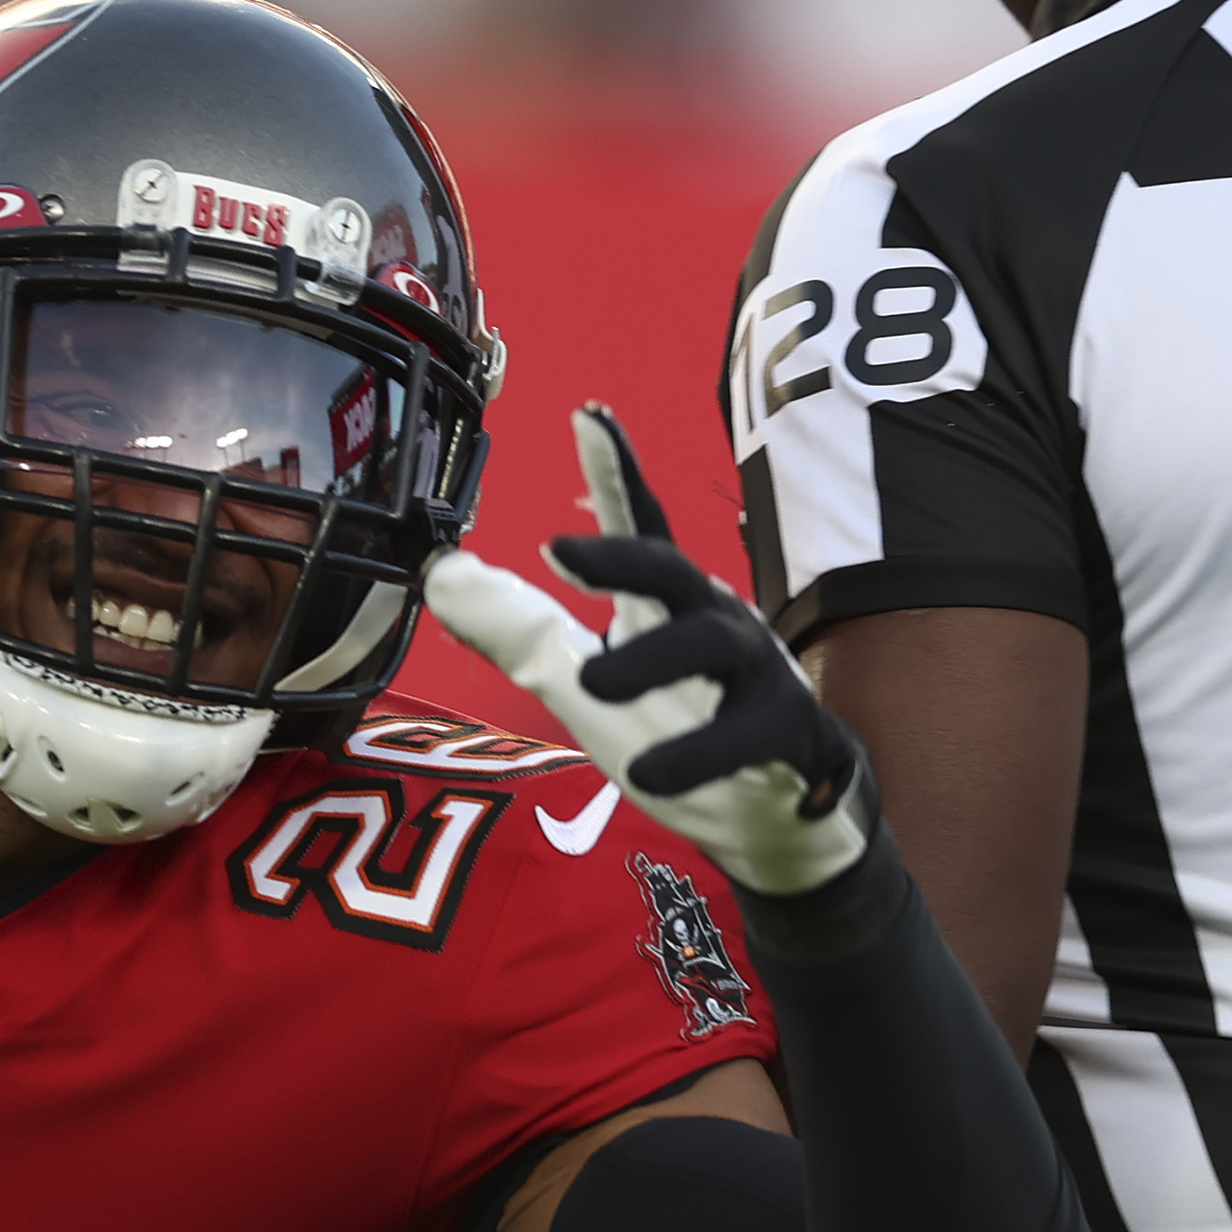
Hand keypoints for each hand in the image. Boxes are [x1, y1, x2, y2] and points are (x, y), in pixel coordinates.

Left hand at [423, 405, 874, 896]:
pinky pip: (749, 733)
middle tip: (556, 552)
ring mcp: (758, 673)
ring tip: (590, 685)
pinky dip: (700, 754)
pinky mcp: (789, 731)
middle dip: (619, 553)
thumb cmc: (679, 731)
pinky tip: (650, 775)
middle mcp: (716, 623)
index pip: (640, 528)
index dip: (615, 473)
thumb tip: (442, 577)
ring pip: (712, 645)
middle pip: (671, 570)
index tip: (587, 416)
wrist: (775, 816)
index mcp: (665, 607)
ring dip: (649, 660)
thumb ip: (522, 632)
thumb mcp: (587, 684)